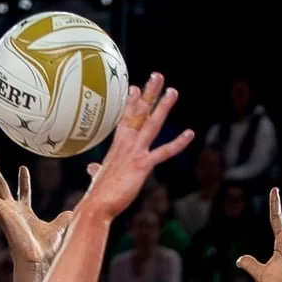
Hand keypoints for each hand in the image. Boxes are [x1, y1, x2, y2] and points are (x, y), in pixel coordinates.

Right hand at [0, 155, 71, 267]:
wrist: (38, 261)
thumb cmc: (46, 250)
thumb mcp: (59, 228)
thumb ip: (63, 220)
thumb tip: (71, 213)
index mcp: (24, 215)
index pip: (23, 194)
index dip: (24, 182)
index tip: (23, 168)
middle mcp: (11, 212)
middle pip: (1, 187)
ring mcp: (3, 212)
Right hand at [82, 73, 193, 220]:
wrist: (96, 205)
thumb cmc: (97, 194)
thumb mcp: (98, 177)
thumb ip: (97, 170)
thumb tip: (92, 169)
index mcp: (116, 146)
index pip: (124, 118)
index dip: (131, 102)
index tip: (137, 87)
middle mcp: (126, 144)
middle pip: (139, 113)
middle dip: (149, 94)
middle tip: (157, 75)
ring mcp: (134, 152)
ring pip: (152, 124)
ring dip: (162, 106)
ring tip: (172, 91)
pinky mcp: (142, 165)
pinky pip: (164, 152)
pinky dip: (177, 143)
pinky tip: (189, 134)